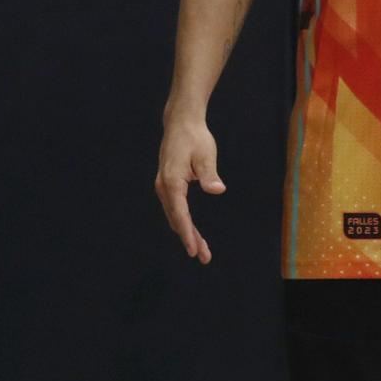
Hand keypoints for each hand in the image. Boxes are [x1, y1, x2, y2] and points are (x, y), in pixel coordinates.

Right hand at [156, 115, 225, 263]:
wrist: (181, 123)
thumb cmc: (195, 138)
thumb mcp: (206, 154)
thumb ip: (210, 174)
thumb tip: (217, 189)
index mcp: (171, 182)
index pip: (180, 214)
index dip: (188, 234)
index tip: (194, 250)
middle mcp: (164, 187)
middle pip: (177, 219)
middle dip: (190, 239)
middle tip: (204, 257)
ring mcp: (163, 187)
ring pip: (175, 216)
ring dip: (187, 233)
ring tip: (202, 250)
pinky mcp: (168, 185)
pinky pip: (175, 209)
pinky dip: (184, 222)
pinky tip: (193, 233)